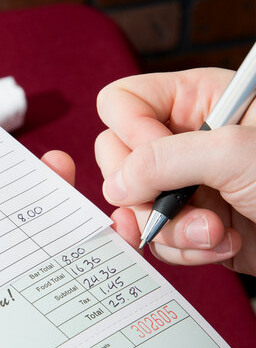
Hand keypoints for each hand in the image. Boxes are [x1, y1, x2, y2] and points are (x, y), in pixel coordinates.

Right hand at [95, 68, 255, 275]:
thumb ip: (164, 161)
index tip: (155, 159)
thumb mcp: (233, 154)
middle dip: (146, 191)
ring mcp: (181, 184)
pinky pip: (153, 236)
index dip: (129, 131)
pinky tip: (218, 243)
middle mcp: (181, 141)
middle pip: (116, 157)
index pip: (122, 102)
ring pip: (132, 205)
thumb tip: (115, 186)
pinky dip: (182, 247)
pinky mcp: (186, 221)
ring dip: (172, 228)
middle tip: (181, 199)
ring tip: (215, 230)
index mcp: (195, 100)